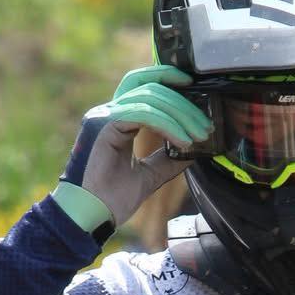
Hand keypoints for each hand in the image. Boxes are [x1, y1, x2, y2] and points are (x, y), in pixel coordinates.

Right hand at [60, 66, 209, 233]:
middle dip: (182, 103)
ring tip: (198, 136)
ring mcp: (104, 117)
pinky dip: (167, 125)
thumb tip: (195, 149)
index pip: (141, 84)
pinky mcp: (104, 126)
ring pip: (149, 97)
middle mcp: (107, 113)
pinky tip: (182, 141)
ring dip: (180, 115)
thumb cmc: (111, 200)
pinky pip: (143, 113)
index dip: (165, 77)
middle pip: (150, 87)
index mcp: (114, 120)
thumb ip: (168, 159)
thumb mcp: (149, 175)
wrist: (90, 217)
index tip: (192, 86)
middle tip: (205, 125)